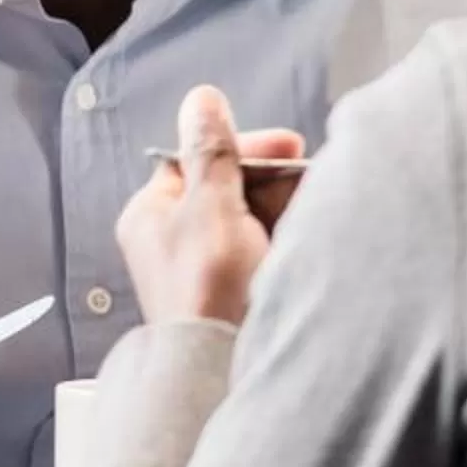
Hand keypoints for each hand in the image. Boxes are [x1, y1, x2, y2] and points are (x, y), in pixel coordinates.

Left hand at [115, 85, 305, 325]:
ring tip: (315, 210)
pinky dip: (287, 239)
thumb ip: (211, 152)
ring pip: (252, 218)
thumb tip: (201, 99)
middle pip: (229, 188)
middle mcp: (171, 238)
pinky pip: (263, 249)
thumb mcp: (210, 205)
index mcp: (151, 213)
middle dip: (272, 182)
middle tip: (308, 180)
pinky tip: (310, 236)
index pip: (198, 159)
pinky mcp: (233, 289)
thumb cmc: (208, 287)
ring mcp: (203, 266)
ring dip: (285, 210)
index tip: (288, 145)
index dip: (244, 149)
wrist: (223, 366)